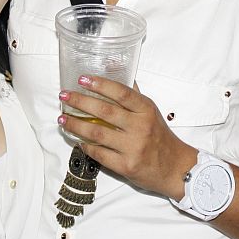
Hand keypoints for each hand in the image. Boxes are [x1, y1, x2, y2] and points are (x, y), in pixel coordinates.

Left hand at [58, 76, 196, 199]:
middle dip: (80, 102)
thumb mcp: (151, 112)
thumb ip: (133, 95)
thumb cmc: (160, 137)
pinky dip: (85, 145)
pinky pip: (99, 154)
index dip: (101, 84)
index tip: (83, 79)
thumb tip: (115, 70)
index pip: (121, 93)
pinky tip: (77, 139)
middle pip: (105, 111)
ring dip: (76, 124)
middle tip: (64, 96)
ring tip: (63, 119)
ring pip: (97, 134)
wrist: (175, 168)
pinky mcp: (126, 166)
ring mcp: (133, 148)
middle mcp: (140, 127)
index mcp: (146, 110)